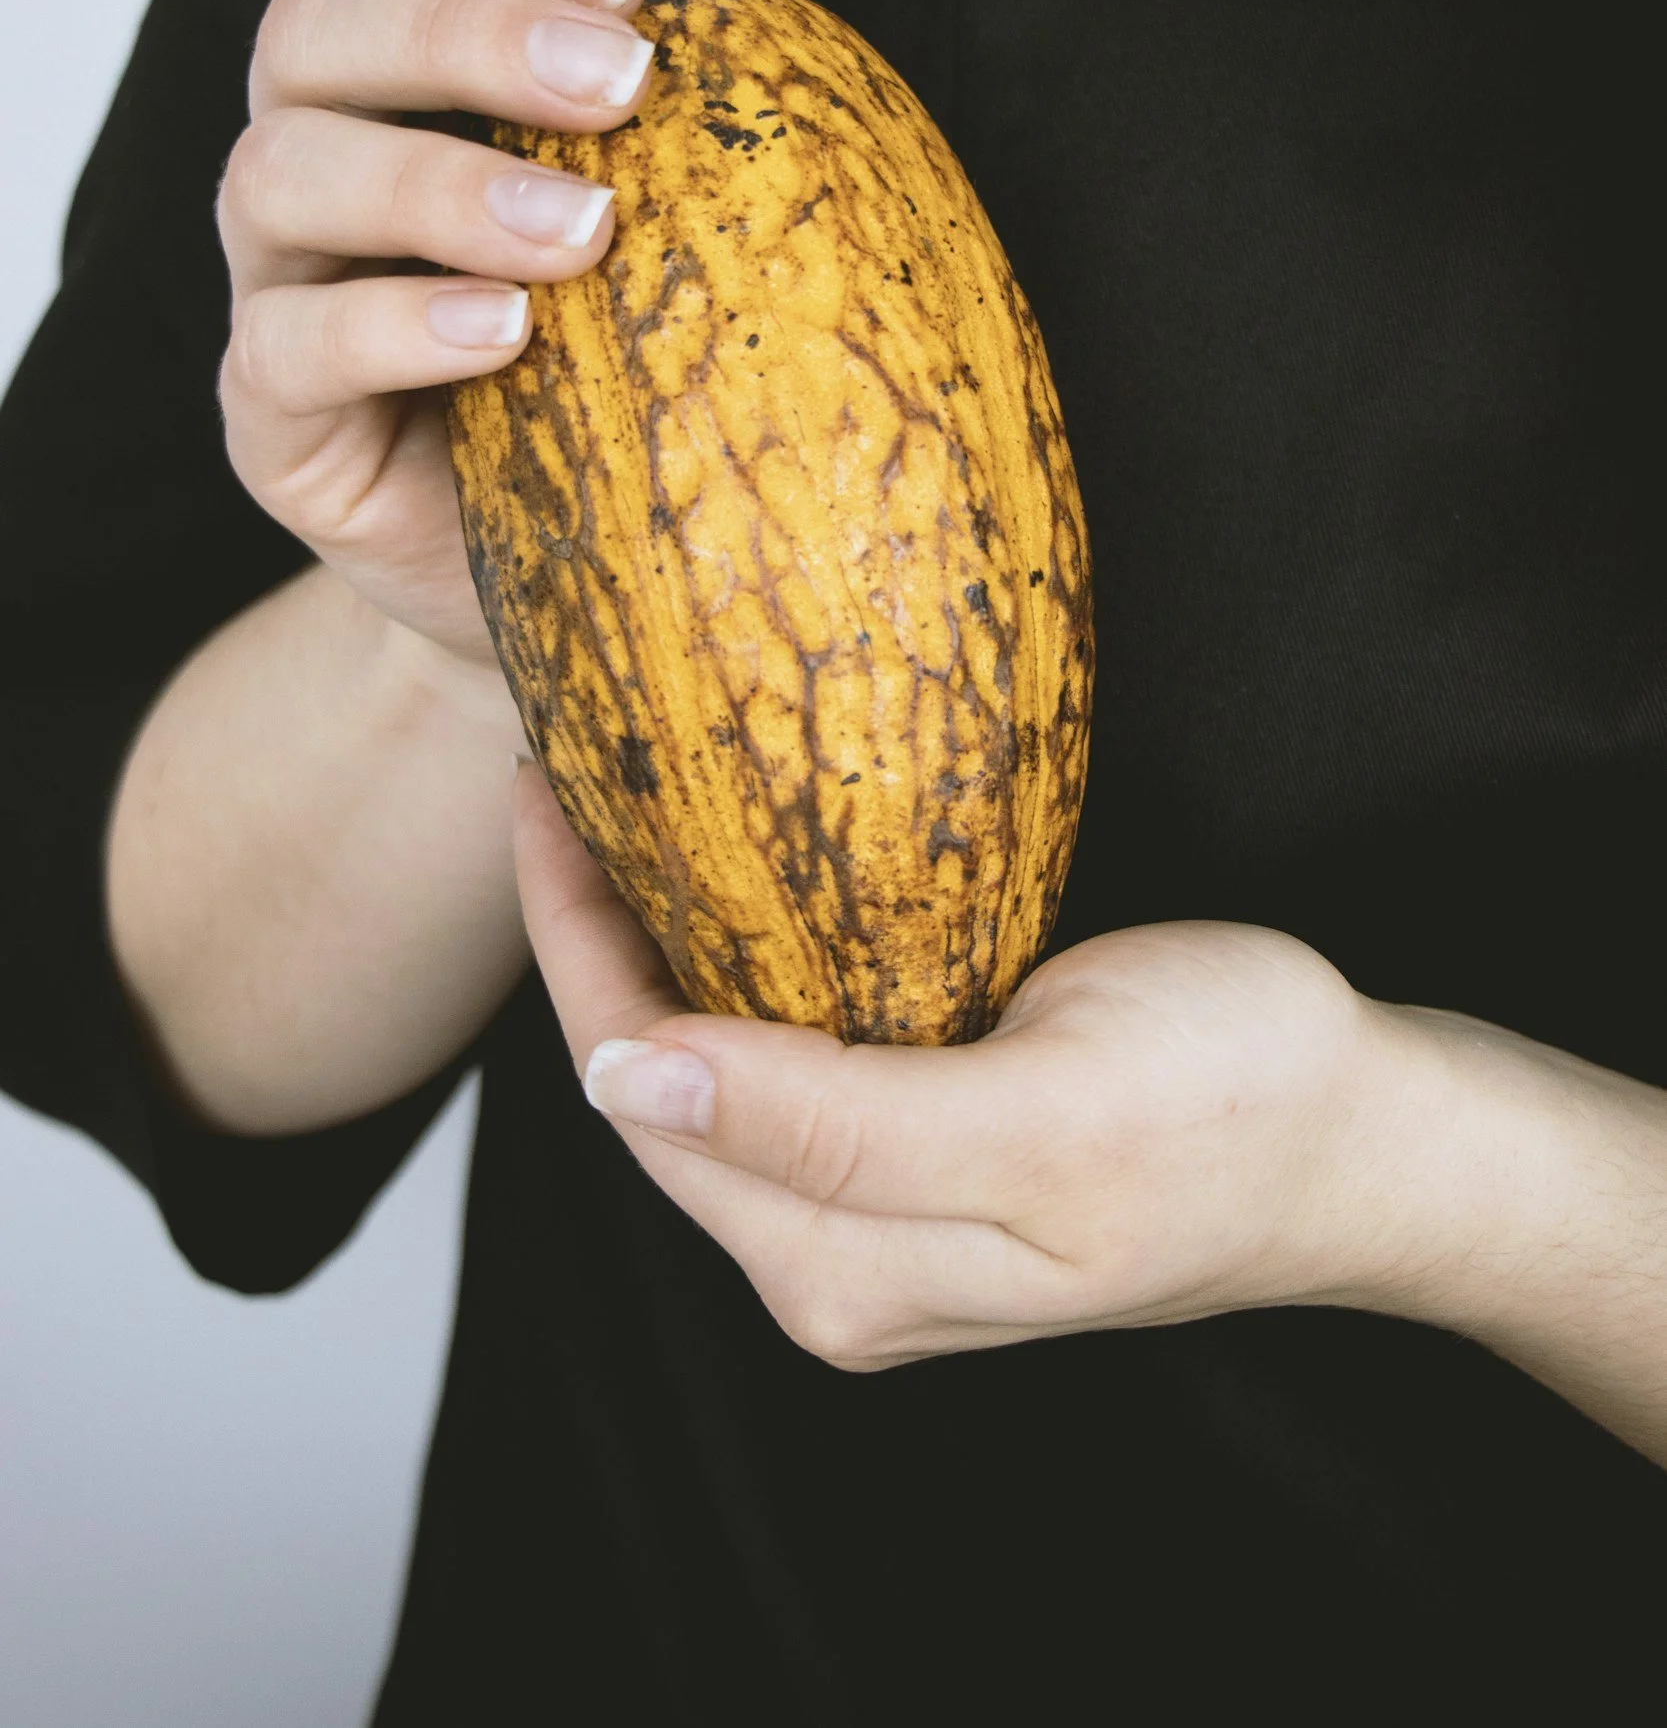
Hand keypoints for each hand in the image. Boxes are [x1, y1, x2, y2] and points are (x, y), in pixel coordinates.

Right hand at [217, 0, 687, 666]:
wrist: (572, 563)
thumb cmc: (609, 355)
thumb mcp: (647, 196)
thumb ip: (627, 51)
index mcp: (384, 78)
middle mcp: (309, 160)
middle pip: (309, 30)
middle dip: (466, 32)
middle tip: (622, 85)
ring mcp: (275, 289)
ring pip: (278, 175)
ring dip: (439, 182)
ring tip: (589, 231)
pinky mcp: (274, 423)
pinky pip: (290, 349)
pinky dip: (398, 326)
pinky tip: (507, 332)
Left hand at [513, 769, 1469, 1369]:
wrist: (1367, 1141)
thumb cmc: (1237, 1109)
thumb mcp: (1044, 1113)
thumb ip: (834, 1122)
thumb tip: (625, 1077)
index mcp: (840, 1265)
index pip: (637, 1088)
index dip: (574, 938)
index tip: (544, 792)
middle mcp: (829, 1260)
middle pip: (649, 1085)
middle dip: (592, 934)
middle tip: (568, 774)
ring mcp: (871, 1222)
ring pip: (703, 1074)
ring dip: (651, 945)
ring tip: (622, 808)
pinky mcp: (915, 1170)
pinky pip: (774, 1067)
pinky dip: (730, 968)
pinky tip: (726, 885)